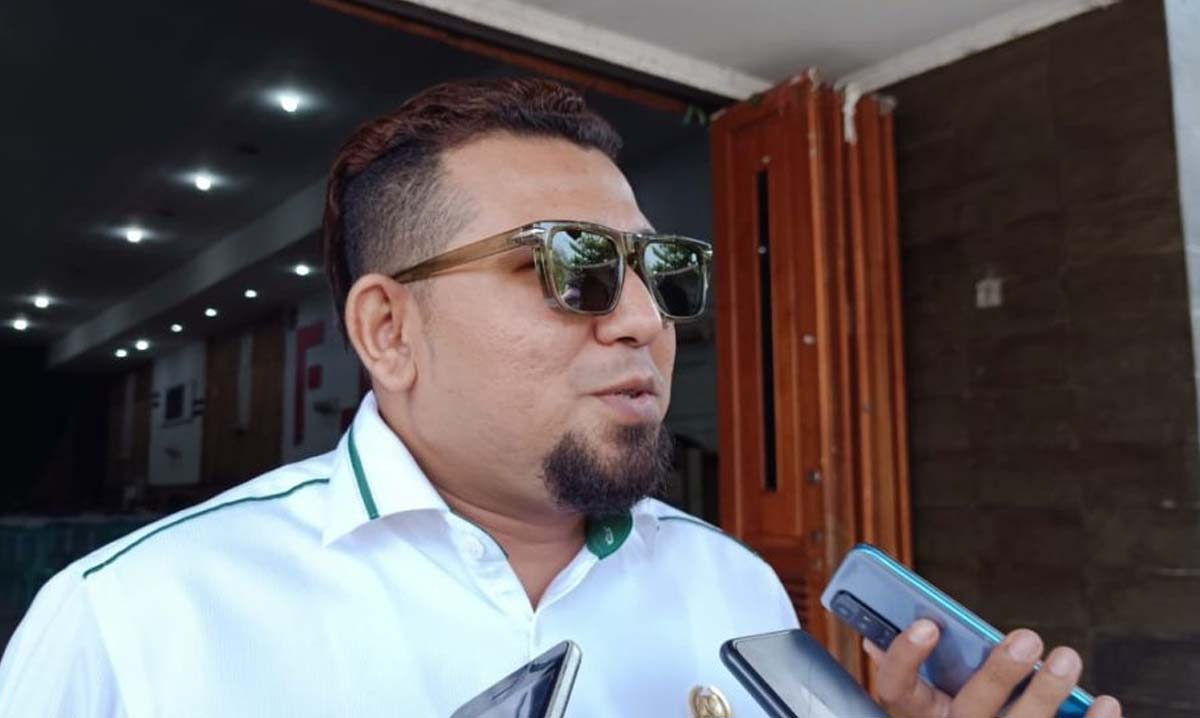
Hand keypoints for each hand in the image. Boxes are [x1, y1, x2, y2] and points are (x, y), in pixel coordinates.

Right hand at [862, 619, 1122, 717]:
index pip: (894, 687)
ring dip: (1048, 694)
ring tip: (1067, 658)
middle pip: (971, 709)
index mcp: (917, 712)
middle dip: (1000, 673)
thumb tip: (875, 635)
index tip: (929, 624)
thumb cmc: (955, 712)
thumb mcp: (928, 695)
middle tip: (1028, 637)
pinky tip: (1105, 702)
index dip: (907, 656)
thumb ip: (912, 666)